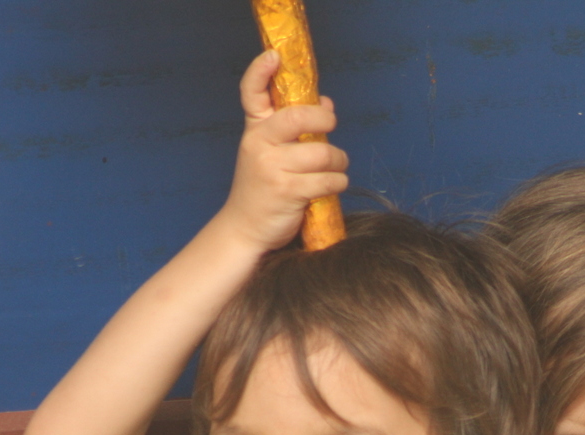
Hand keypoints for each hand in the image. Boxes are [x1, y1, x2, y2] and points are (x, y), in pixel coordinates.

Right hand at [219, 50, 349, 252]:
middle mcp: (260, 144)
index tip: (274, 57)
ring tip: (336, 167)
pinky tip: (334, 185)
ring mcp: (272, 168)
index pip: (252, 93)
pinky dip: (338, 182)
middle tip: (331, 125)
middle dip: (325, 119)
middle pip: (299, 117)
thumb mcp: (273, 152)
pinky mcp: (287, 191)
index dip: (260, 71)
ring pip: (323, 153)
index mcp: (255, 130)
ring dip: (339, 161)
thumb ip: (297, 128)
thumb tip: (327, 103)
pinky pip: (328, 180)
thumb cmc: (266, 186)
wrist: (246, 227)